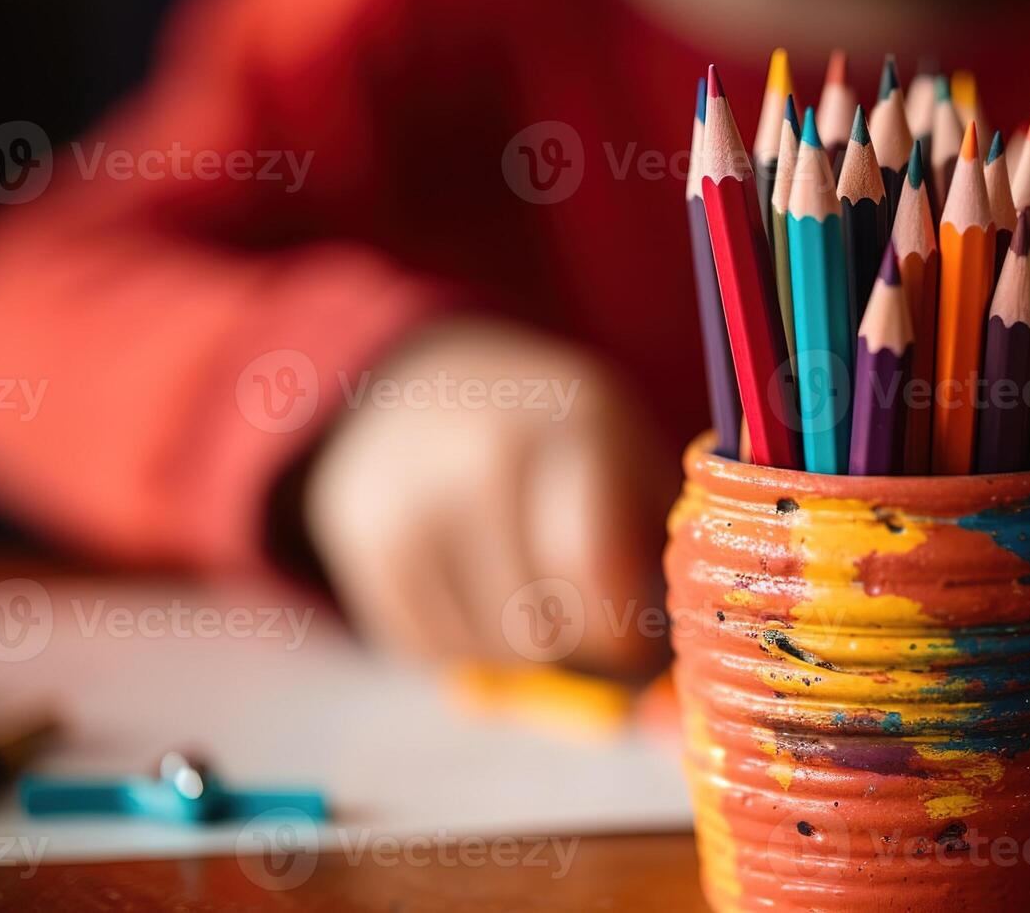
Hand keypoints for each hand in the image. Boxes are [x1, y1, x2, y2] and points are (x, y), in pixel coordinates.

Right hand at [304, 319, 670, 675]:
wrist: (427, 380)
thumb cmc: (554, 431)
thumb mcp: (623, 445)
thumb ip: (658, 530)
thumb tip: (672, 636)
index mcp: (574, 423)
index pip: (593, 566)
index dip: (621, 627)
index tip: (631, 637)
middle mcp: (482, 454)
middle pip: (541, 623)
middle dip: (575, 640)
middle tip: (582, 618)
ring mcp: (410, 495)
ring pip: (487, 648)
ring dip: (522, 650)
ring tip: (531, 600)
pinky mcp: (358, 534)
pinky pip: (427, 648)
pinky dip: (464, 647)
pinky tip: (477, 597)